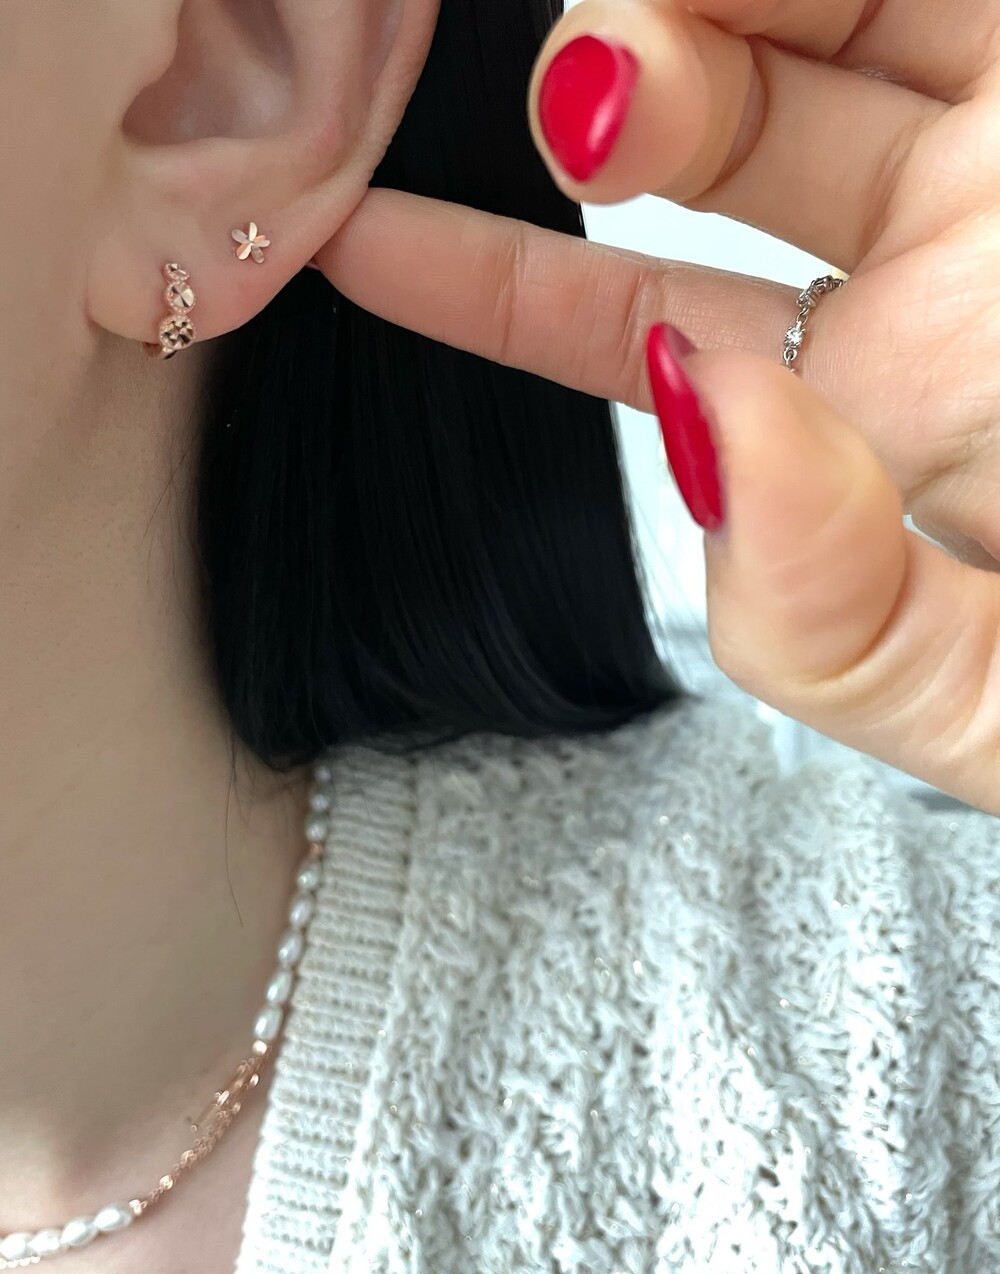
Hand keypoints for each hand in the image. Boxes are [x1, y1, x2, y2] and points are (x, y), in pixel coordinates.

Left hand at [313, 0, 999, 814]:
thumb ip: (837, 619)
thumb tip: (706, 423)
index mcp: (881, 416)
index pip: (636, 333)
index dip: (487, 286)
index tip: (352, 236)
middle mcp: (950, 262)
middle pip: (730, 114)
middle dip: (636, 67)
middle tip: (601, 72)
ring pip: (837, 2)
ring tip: (652, 4)